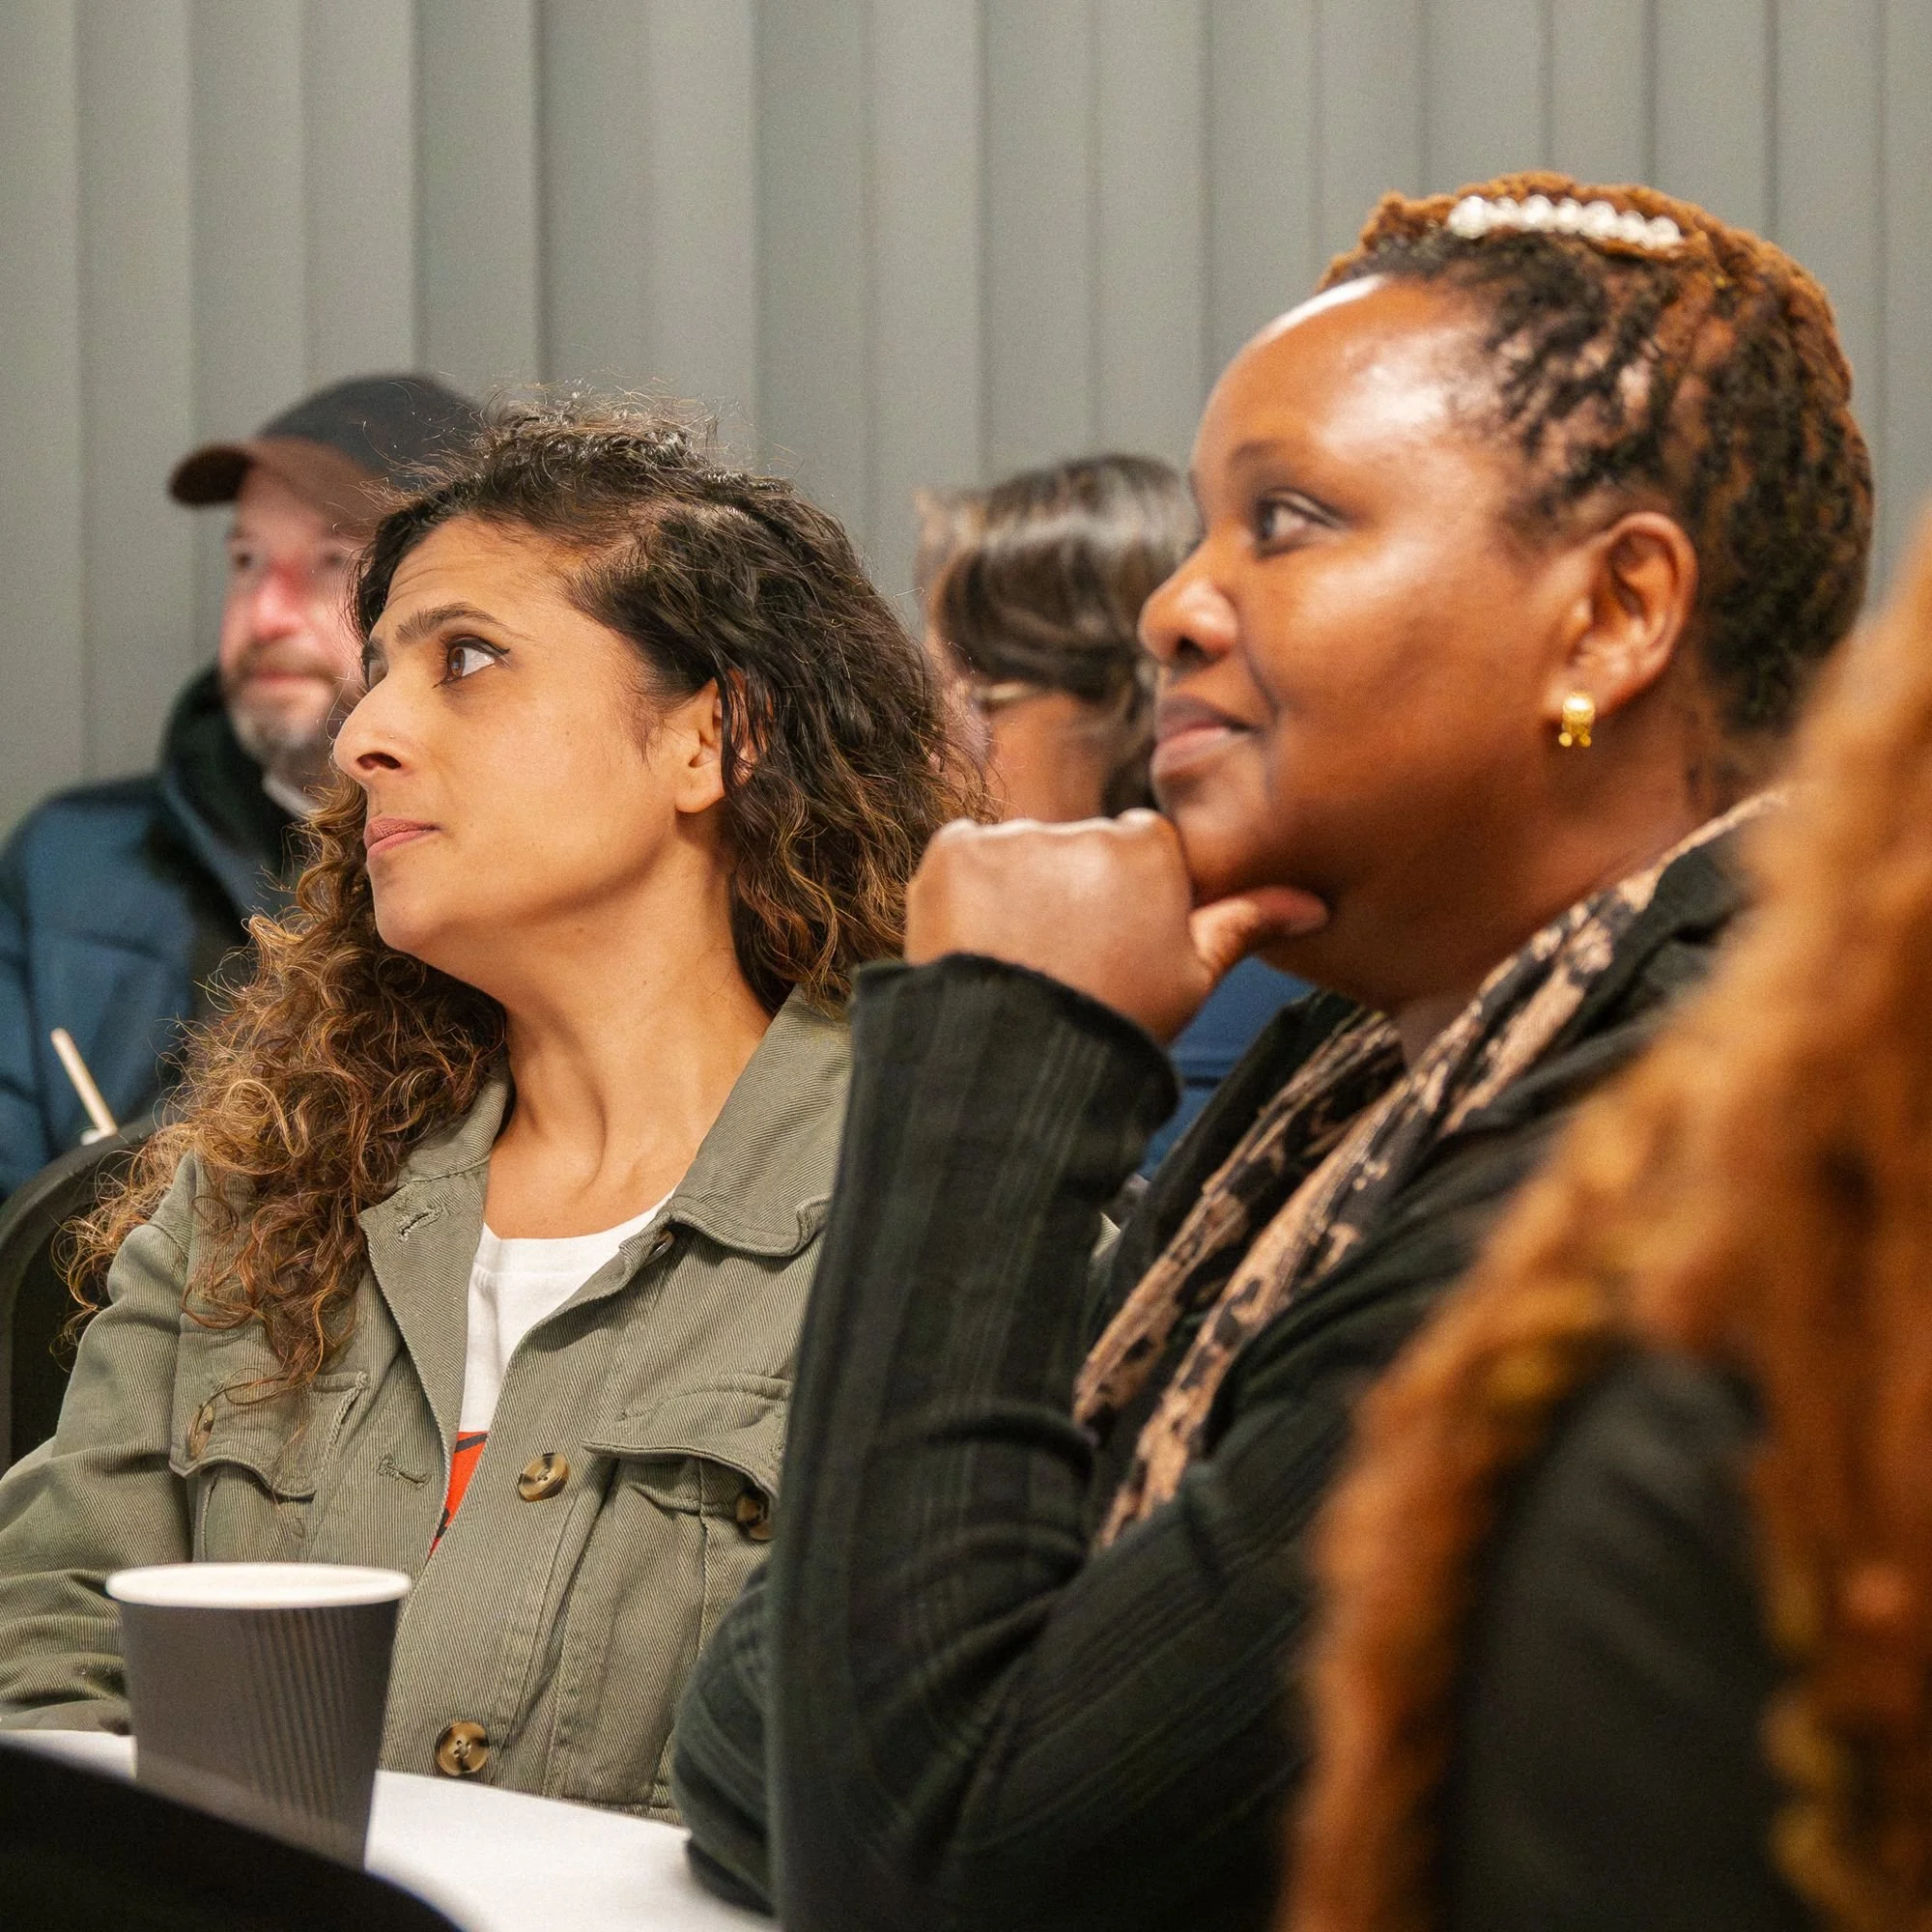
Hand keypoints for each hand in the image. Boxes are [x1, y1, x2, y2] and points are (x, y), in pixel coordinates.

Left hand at [903, 811, 1328, 1042]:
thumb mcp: (1190, 980)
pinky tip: (980, 944)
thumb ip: (1243, 924)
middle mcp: (1086, 829)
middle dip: (1070, 889)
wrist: (1014, 1064)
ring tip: (1018, 961)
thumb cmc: (1114, 1025)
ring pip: (1020, 853)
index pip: (1138, 847)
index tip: (1111, 944)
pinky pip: (963, 856)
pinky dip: (965, 894)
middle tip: (1062, 961)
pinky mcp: (952, 851)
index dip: (1124, 898)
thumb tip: (1313, 904)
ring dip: (1016, 891)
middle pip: (1079, 846)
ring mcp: (1015, 838)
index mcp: (1150, 849)